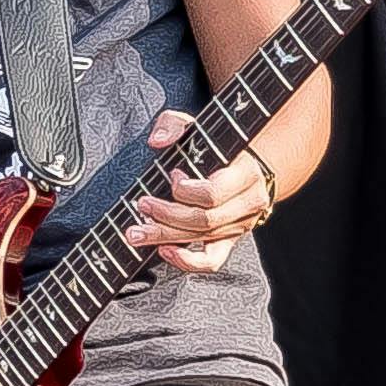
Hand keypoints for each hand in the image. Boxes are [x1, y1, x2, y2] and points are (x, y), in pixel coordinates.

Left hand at [126, 110, 279, 274]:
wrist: (246, 165)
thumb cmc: (217, 147)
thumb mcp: (197, 126)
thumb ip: (174, 124)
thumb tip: (157, 141)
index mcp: (246, 174)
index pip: (214, 193)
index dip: (186, 190)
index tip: (172, 175)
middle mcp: (248, 203)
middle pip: (204, 219)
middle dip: (166, 214)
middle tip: (142, 204)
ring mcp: (239, 224)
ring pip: (202, 238)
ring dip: (165, 235)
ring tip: (137, 231)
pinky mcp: (229, 240)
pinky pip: (211, 261)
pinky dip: (187, 261)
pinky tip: (164, 250)